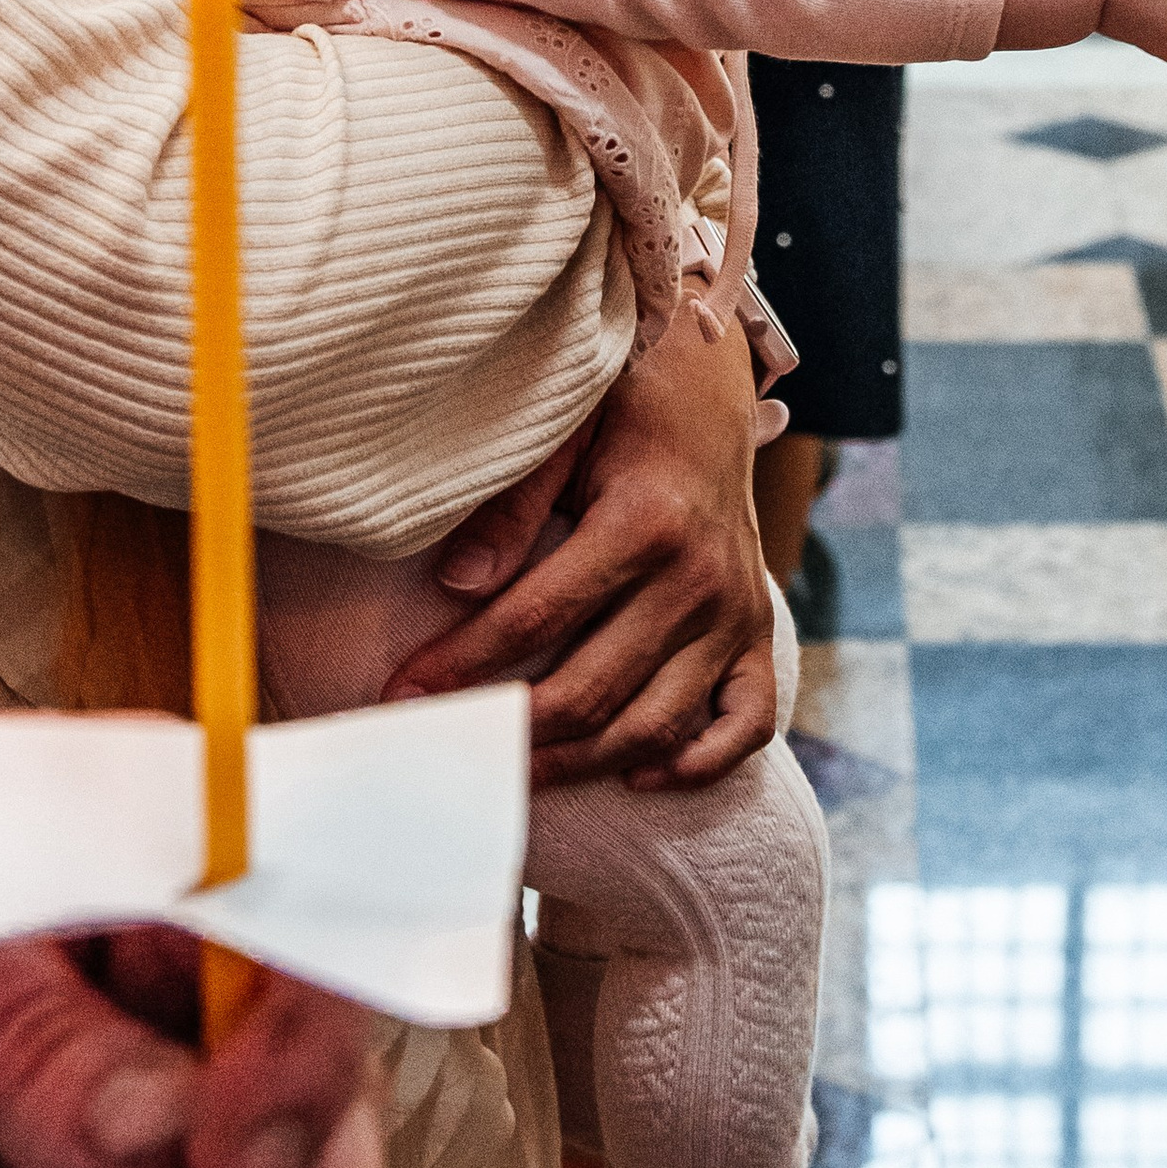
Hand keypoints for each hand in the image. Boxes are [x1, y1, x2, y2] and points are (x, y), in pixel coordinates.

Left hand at [390, 299, 774, 790]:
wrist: (714, 392)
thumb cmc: (626, 405)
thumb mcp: (565, 431)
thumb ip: (512, 507)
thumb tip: (457, 583)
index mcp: (646, 522)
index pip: (537, 618)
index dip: (464, 664)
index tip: (407, 694)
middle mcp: (699, 578)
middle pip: (593, 689)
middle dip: (511, 731)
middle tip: (450, 749)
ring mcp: (737, 613)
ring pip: (656, 725)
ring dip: (580, 764)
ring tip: (515, 774)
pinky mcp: (758, 632)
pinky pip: (747, 722)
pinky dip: (699, 763)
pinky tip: (639, 776)